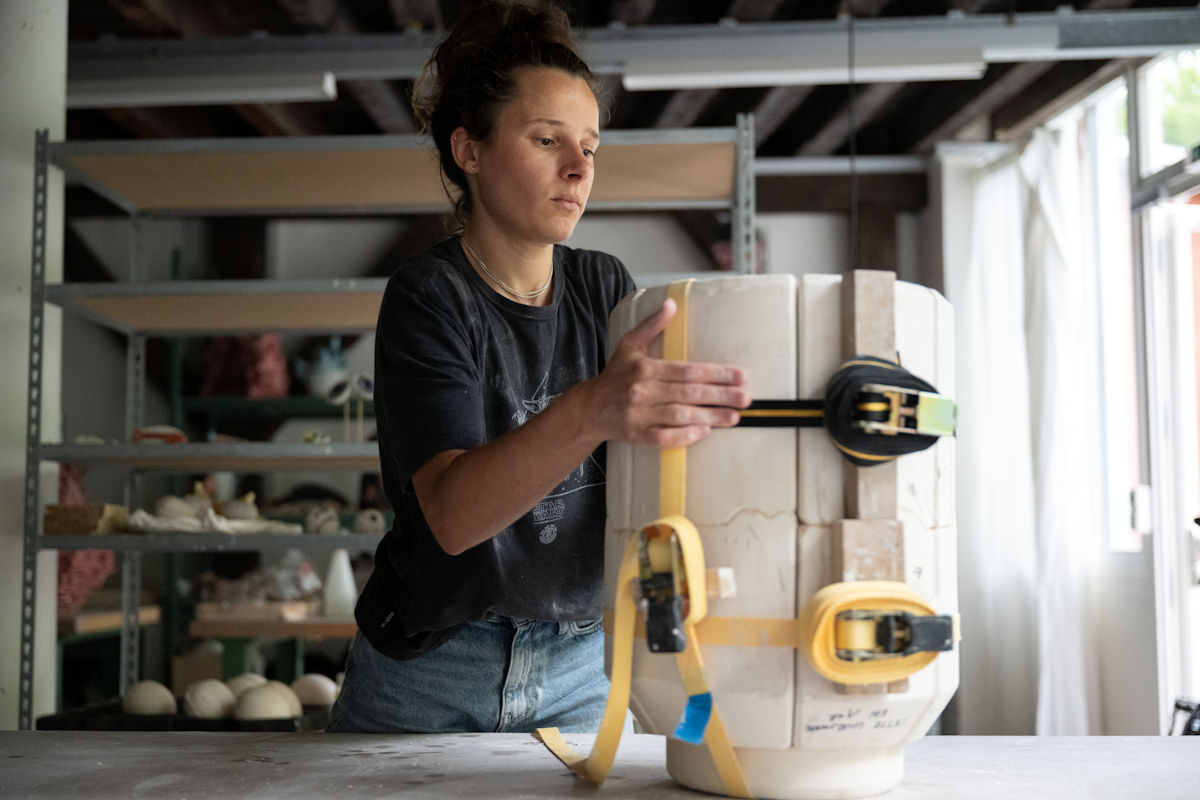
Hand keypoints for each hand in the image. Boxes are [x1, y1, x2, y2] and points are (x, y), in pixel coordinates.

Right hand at [578, 298, 749, 446]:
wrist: (589, 408)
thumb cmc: (615, 375)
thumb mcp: (630, 345)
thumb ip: (652, 325)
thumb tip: (671, 303)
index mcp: (644, 368)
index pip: (687, 371)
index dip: (716, 374)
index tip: (740, 375)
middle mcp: (642, 391)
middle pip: (688, 393)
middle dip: (720, 396)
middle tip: (745, 398)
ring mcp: (639, 415)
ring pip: (680, 416)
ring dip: (710, 417)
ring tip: (734, 417)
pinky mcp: (637, 435)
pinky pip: (664, 437)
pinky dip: (685, 435)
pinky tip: (705, 431)